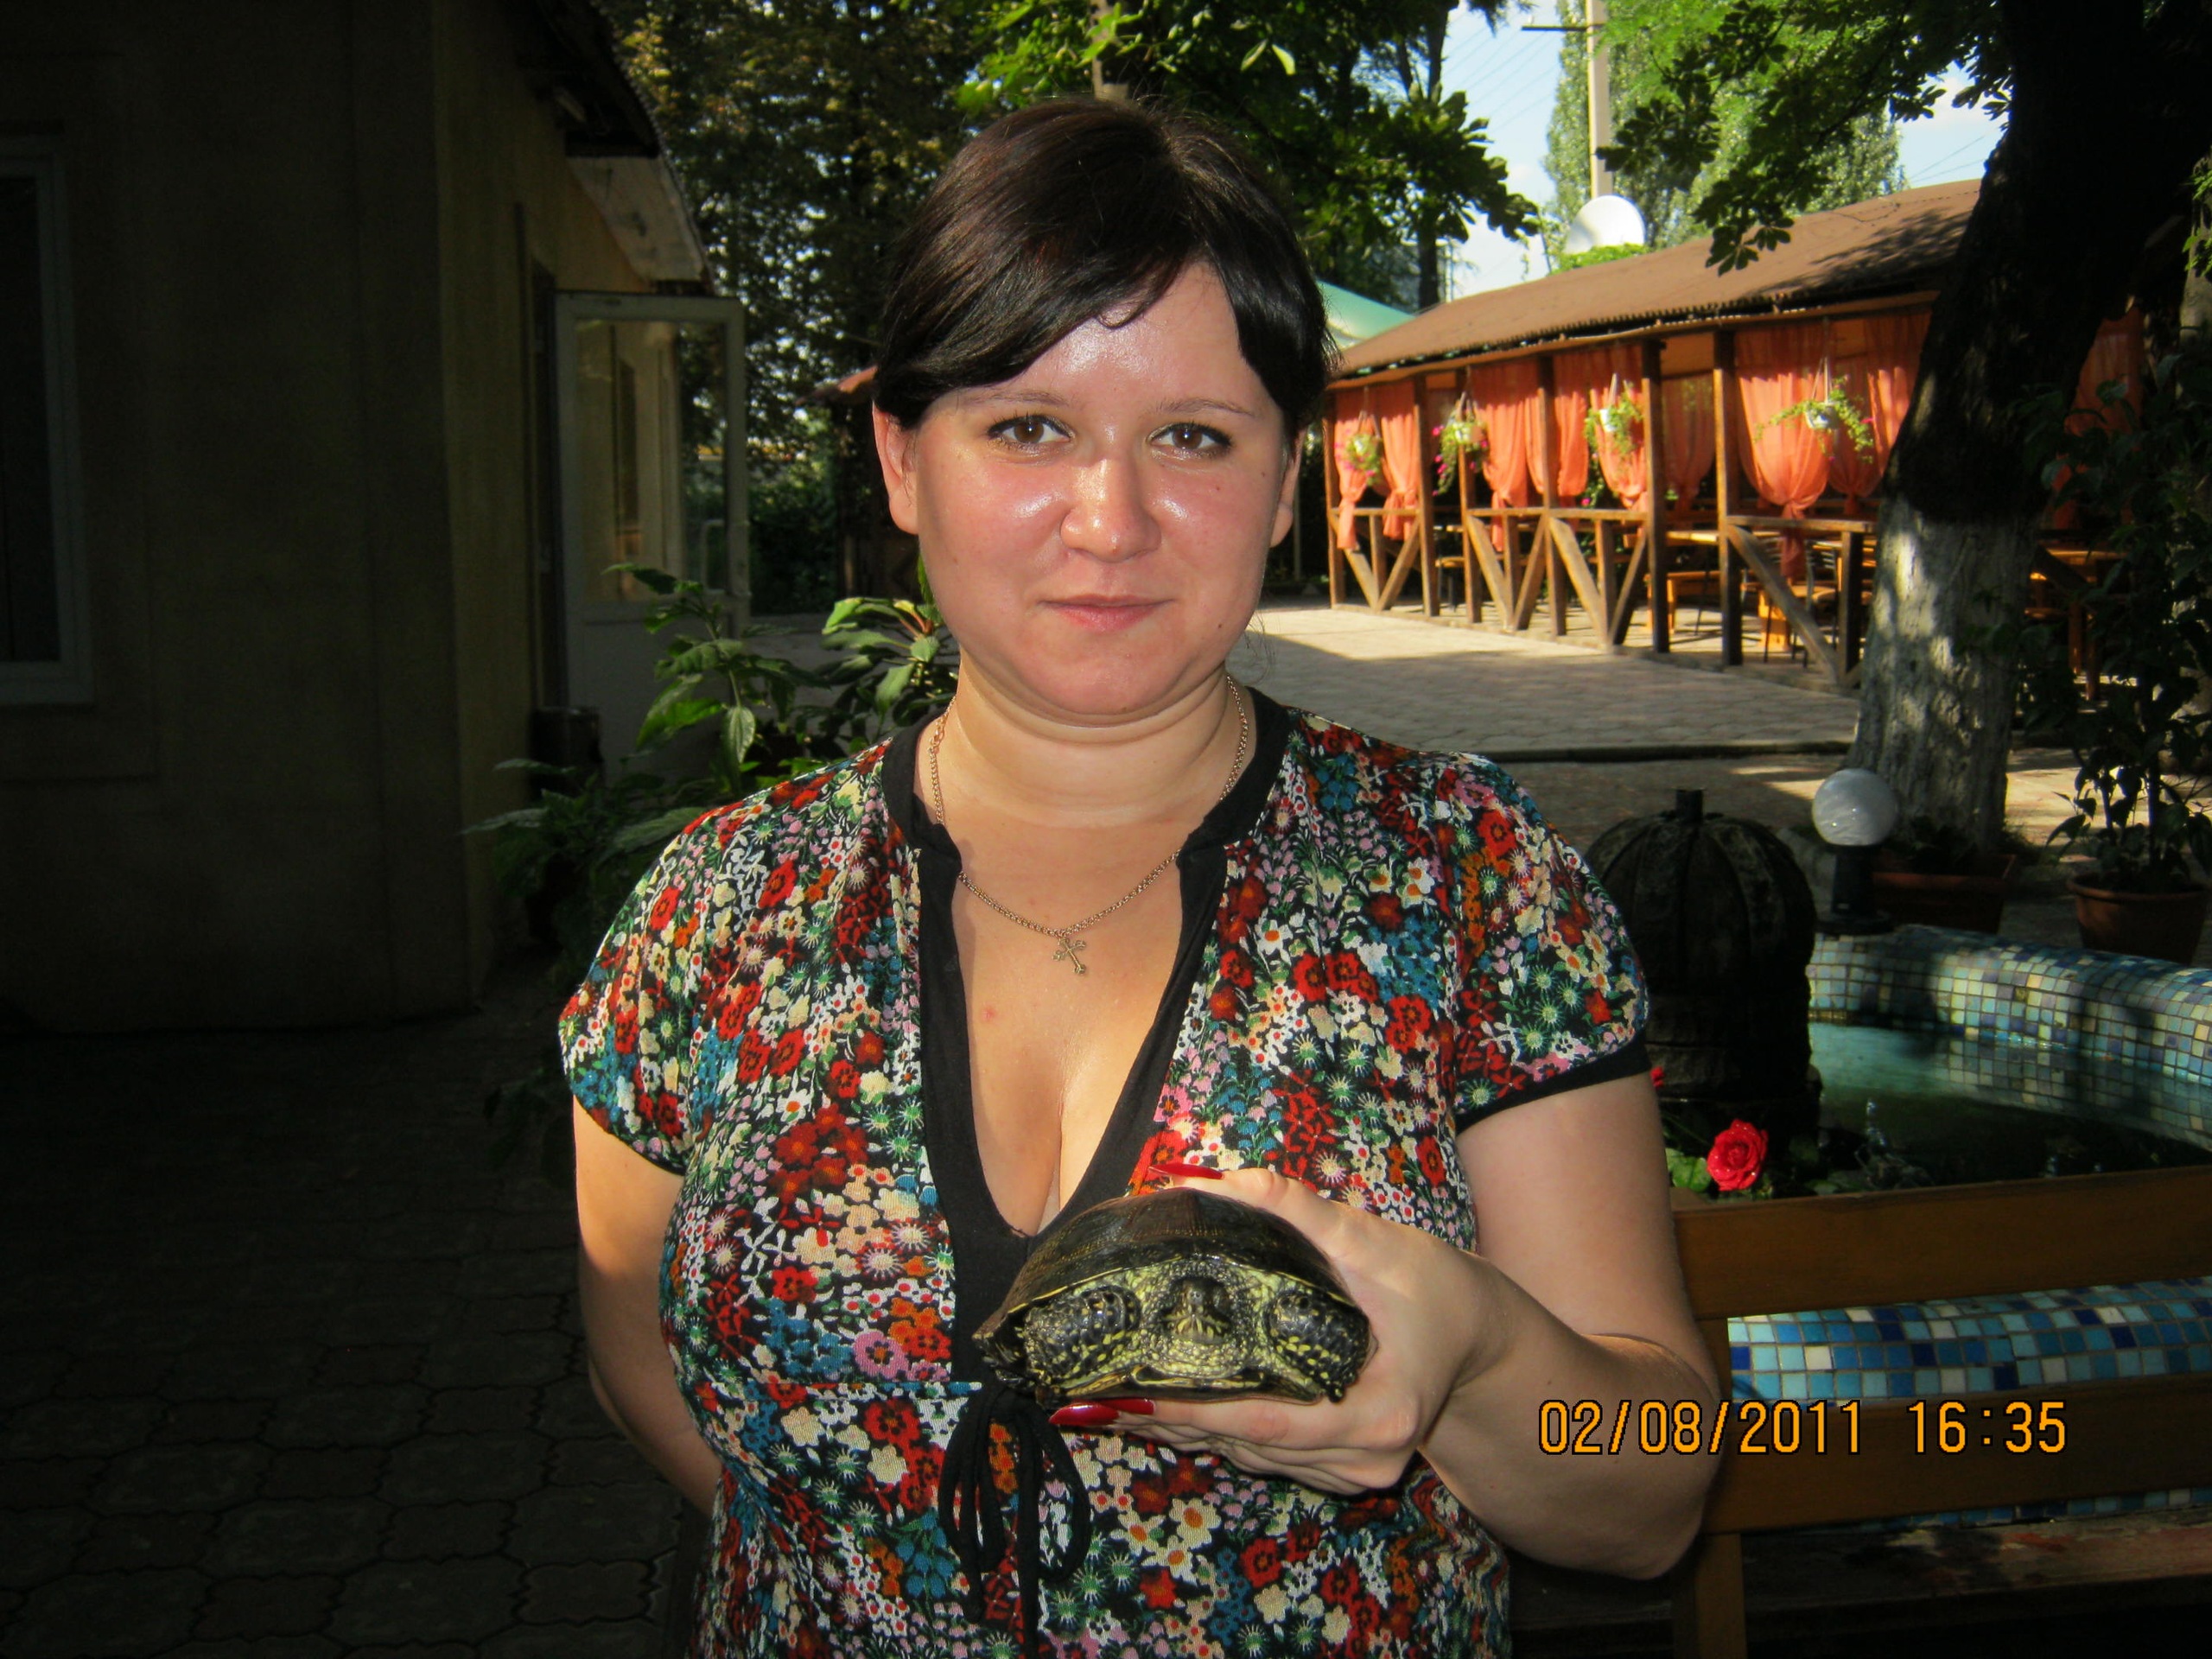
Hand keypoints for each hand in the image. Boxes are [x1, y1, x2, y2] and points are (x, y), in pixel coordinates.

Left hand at [1085, 1168, 1506, 1495]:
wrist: (1483, 1339)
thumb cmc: (1439, 1290)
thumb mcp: (1377, 1243)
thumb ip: (1299, 1213)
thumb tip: (1216, 1182)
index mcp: (1381, 1413)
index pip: (1269, 1421)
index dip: (1196, 1410)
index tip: (1133, 1395)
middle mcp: (1367, 1459)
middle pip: (1250, 1446)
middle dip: (1170, 1420)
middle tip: (1093, 1393)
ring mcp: (1355, 1473)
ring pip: (1251, 1457)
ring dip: (1183, 1431)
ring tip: (1107, 1401)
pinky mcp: (1341, 1469)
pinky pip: (1266, 1455)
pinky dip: (1217, 1431)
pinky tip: (1160, 1411)